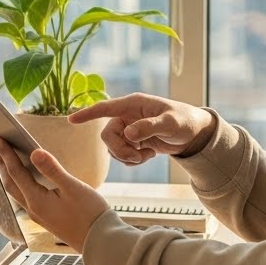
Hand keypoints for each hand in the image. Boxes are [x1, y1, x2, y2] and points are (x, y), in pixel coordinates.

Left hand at [0, 136, 108, 249]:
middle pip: (10, 183)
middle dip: (1, 163)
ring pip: (16, 191)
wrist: (101, 242)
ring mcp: (39, 215)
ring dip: (8, 174)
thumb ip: (52, 169)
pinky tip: (26, 178)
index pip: (15, 172)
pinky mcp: (46, 218)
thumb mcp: (73, 188)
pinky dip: (20, 183)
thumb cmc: (90, 215)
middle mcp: (33, 209)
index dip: (6, 153)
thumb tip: (34, 152)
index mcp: (37, 200)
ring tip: (5, 160)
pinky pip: (25, 197)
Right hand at [69, 93, 215, 164]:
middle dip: (119, 150)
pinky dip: (132, 160)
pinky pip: (122, 154)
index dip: (87, 114)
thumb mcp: (170, 123)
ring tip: (147, 155)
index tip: (71, 120)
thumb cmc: (184, 121)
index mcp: (133, 104)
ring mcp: (128, 129)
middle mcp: (127, 115)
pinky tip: (148, 155)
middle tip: (137, 157)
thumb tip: (128, 134)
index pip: (105, 108)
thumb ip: (149, 127)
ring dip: (127, 156)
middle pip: (107, 136)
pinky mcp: (133, 141)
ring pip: (113, 147)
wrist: (194, 134)